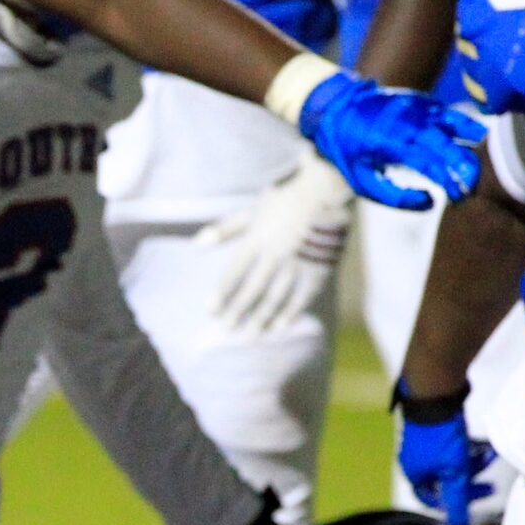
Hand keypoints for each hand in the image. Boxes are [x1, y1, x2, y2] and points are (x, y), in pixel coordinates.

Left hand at [199, 155, 349, 334]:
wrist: (328, 188)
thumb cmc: (286, 198)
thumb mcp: (252, 210)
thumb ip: (225, 230)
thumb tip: (196, 244)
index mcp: (257, 240)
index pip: (234, 273)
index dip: (222, 293)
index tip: (211, 311)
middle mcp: (275, 254)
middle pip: (252, 289)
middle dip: (238, 312)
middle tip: (226, 330)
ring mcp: (298, 262)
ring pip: (276, 296)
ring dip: (261, 318)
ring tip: (249, 336)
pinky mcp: (319, 267)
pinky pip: (302, 295)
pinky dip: (290, 312)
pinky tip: (279, 327)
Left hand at [296, 71, 482, 211]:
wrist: (338, 107)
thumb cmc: (350, 150)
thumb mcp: (362, 180)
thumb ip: (395, 195)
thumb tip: (431, 203)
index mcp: (392, 144)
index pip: (432, 164)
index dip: (451, 181)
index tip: (459, 198)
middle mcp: (410, 123)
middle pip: (449, 146)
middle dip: (466, 168)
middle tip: (470, 189)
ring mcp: (419, 109)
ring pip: (457, 124)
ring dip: (471, 147)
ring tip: (475, 166)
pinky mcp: (424, 101)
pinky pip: (450, 114)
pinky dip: (465, 127)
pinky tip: (470, 143)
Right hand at [395, 383, 496, 524]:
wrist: (434, 393)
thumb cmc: (442, 435)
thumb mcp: (454, 472)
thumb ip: (458, 501)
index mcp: (414, 474)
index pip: (433, 499)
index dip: (455, 502)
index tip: (479, 495)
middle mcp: (413, 460)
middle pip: (444, 480)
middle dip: (468, 479)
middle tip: (489, 476)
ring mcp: (420, 442)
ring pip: (449, 461)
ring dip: (470, 461)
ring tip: (487, 453)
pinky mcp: (431, 426)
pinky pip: (450, 444)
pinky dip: (465, 446)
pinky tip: (478, 440)